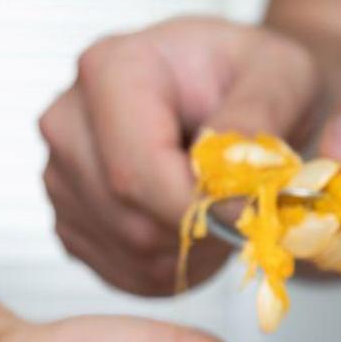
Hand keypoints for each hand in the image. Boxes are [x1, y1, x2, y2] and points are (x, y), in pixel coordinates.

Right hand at [40, 16, 321, 296]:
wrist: (223, 90)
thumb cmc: (247, 76)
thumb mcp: (280, 72)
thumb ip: (260, 114)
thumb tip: (233, 170)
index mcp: (109, 70)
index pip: (136, 171)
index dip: (198, 210)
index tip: (252, 215)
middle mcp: (68, 123)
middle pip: (130, 219)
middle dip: (200, 231)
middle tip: (247, 205)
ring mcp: (59, 176)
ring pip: (130, 252)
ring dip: (192, 249)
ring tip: (220, 206)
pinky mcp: (68, 220)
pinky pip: (123, 271)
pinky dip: (172, 264)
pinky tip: (192, 221)